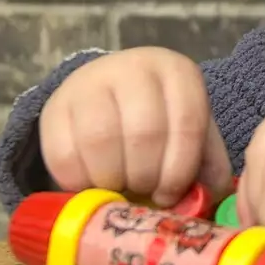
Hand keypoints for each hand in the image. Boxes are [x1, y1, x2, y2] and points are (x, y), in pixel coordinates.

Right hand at [39, 47, 232, 207]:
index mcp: (177, 72)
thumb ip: (207, 164)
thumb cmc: (158, 121)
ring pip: (101, 141)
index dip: (179, 170)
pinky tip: (91, 185)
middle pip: (144, 133)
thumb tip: (210, 197)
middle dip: (146, 177)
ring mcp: (90, 83)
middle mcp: (134, 68)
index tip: (168, 195)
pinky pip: (64, 155)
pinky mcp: (55, 106)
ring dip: (113, 180)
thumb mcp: (190, 133)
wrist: (106, 95)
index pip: (187, 123)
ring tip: (118, 189)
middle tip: (142, 192)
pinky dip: (79, 182)